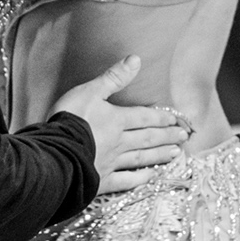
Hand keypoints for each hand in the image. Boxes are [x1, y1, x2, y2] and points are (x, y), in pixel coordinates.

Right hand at [52, 56, 190, 193]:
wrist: (54, 153)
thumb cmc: (70, 119)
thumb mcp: (90, 91)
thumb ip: (113, 77)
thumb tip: (136, 60)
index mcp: (117, 120)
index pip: (144, 117)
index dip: (162, 117)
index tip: (177, 119)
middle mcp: (120, 142)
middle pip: (148, 138)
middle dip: (167, 136)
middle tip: (184, 137)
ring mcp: (112, 163)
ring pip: (141, 158)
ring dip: (159, 155)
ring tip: (175, 153)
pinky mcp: (102, 180)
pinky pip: (125, 180)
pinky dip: (139, 179)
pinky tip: (149, 177)